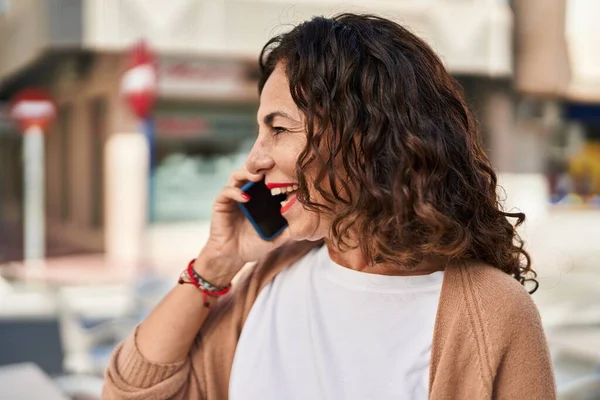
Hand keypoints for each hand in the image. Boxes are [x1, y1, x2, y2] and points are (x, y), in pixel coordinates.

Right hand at [195, 167, 290, 284]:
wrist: (233, 257)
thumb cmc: (254, 245)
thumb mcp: (277, 236)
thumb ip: (290, 228)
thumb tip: (309, 223)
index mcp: (260, 197)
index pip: (267, 177)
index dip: (274, 170)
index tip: (287, 168)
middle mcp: (246, 192)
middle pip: (252, 170)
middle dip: (261, 164)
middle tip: (272, 162)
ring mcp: (233, 197)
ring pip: (237, 175)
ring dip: (248, 173)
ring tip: (259, 176)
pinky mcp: (221, 204)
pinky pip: (226, 192)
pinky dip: (235, 192)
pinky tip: (245, 197)